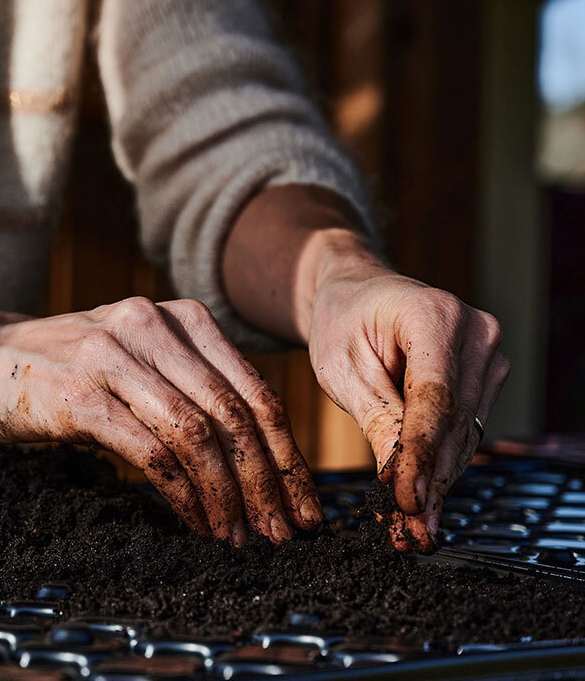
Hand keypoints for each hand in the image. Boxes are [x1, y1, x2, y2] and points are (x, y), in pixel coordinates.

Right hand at [0, 297, 323, 544]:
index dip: (287, 454)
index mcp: (181, 318)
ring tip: (240, 538)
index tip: (304, 504)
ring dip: (227, 495)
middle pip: (235, 414)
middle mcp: (154, 326)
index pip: (255, 390)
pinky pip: (151, 451)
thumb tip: (256, 458)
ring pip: (198, 433)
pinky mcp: (81, 393)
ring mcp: (116, 357)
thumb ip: (193, 386)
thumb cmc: (66, 368)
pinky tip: (196, 523)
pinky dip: (183, 494)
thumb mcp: (139, 360)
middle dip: (268, 482)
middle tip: (284, 534)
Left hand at [309, 264, 508, 551]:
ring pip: (464, 434)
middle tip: (408, 533)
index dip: (421, 454)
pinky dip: (441, 465)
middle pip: (454, 422)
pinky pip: (464, 430)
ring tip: (413, 530)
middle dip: (429, 482)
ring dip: (438, 483)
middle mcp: (474, 332)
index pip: (434, 398)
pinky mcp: (486, 376)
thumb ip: (375, 419)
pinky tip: (423, 503)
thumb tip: (400, 478)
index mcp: (433, 315)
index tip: (408, 501)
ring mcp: (487, 354)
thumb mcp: (342, 369)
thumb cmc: (341, 324)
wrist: (356, 296)